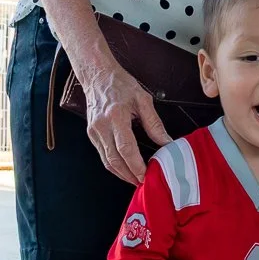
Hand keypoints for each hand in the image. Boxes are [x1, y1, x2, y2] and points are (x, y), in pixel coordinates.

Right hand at [80, 55, 171, 184]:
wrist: (97, 76)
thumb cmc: (121, 85)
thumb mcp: (143, 100)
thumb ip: (154, 124)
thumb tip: (167, 142)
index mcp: (116, 117)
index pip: (126, 148)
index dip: (136, 165)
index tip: (146, 175)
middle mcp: (102, 127)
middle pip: (114, 160)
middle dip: (129, 175)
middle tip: (143, 183)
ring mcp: (94, 132)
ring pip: (106, 161)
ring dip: (121, 174)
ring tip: (136, 180)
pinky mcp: (91, 134)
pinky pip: (102, 155)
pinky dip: (114, 165)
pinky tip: (125, 169)